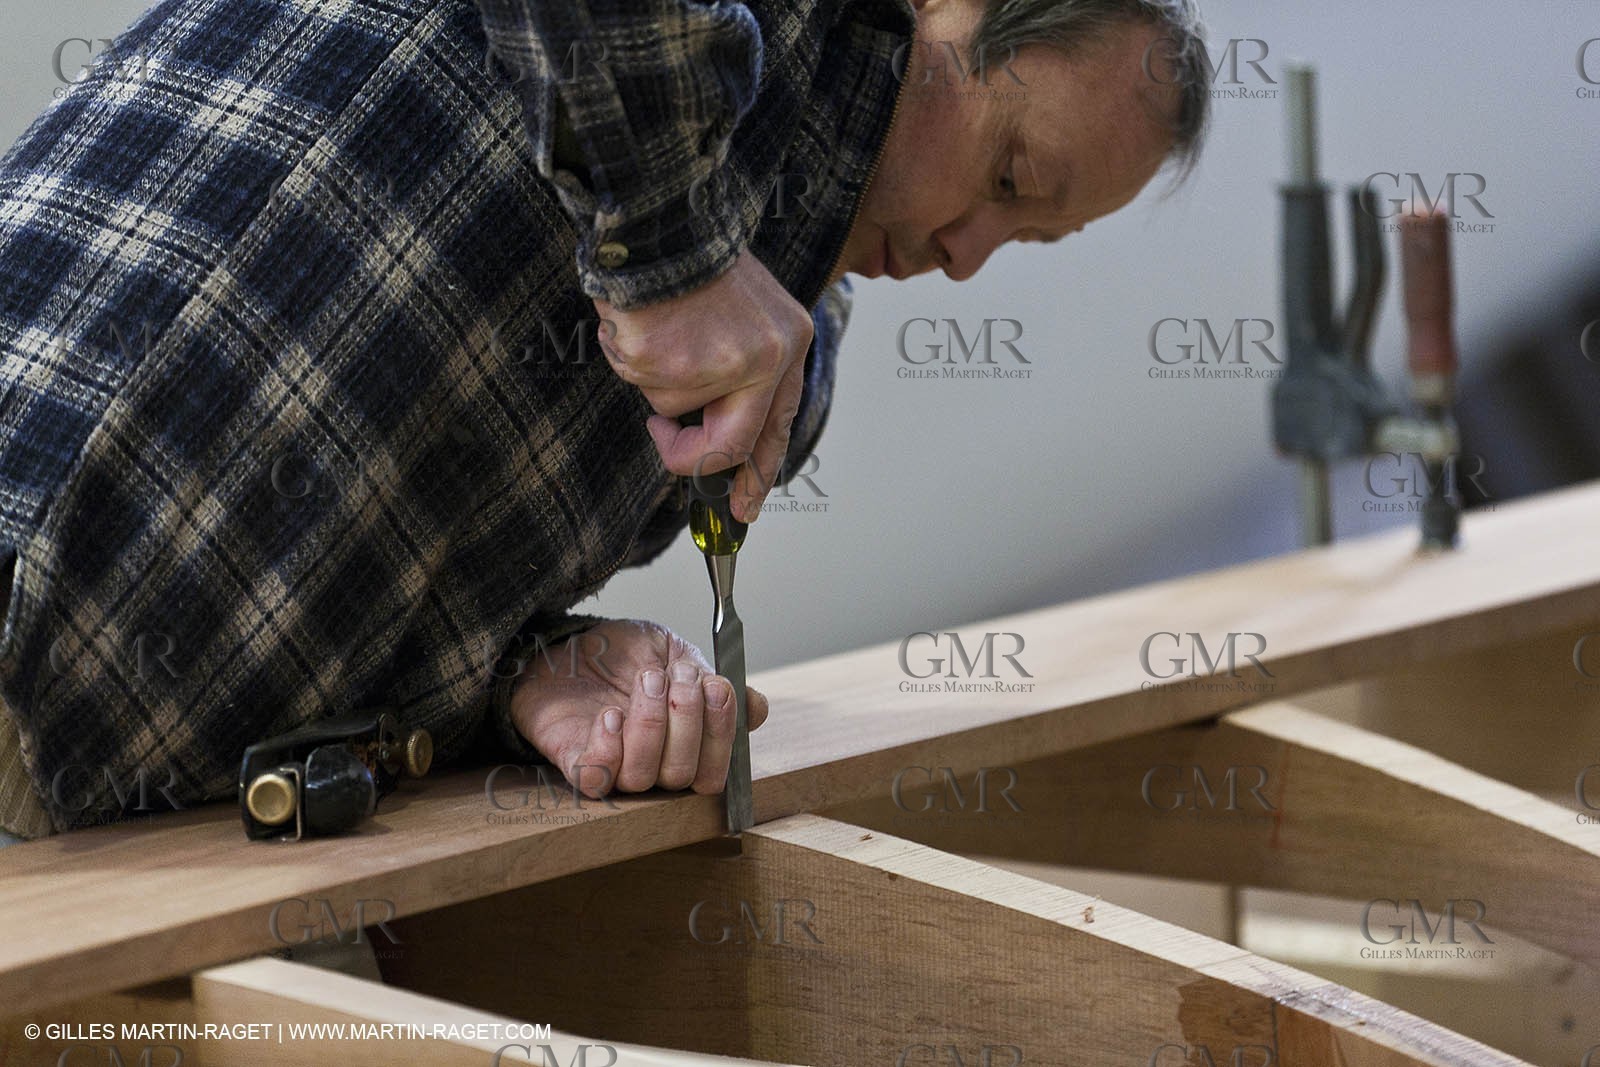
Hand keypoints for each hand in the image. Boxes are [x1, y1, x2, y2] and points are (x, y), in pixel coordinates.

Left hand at [508, 619, 768, 798]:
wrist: (568, 644)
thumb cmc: (624, 654)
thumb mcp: (677, 653)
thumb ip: (714, 681)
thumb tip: (757, 709)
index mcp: (686, 747)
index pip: (717, 770)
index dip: (721, 732)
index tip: (713, 686)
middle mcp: (655, 766)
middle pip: (684, 774)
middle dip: (686, 719)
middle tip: (675, 675)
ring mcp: (616, 769)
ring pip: (644, 776)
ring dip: (650, 724)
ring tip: (644, 680)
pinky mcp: (577, 764)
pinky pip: (598, 778)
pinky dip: (609, 747)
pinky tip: (610, 714)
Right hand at [594, 249, 812, 523]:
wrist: (662, 218)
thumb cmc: (695, 262)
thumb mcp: (746, 314)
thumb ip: (744, 371)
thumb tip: (715, 437)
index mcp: (791, 343)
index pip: (779, 425)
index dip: (759, 470)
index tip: (745, 505)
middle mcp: (768, 358)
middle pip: (731, 445)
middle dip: (693, 458)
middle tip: (671, 453)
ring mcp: (721, 363)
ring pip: (672, 409)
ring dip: (651, 377)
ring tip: (658, 326)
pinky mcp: (672, 362)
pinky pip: (639, 383)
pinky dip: (628, 355)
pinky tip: (639, 319)